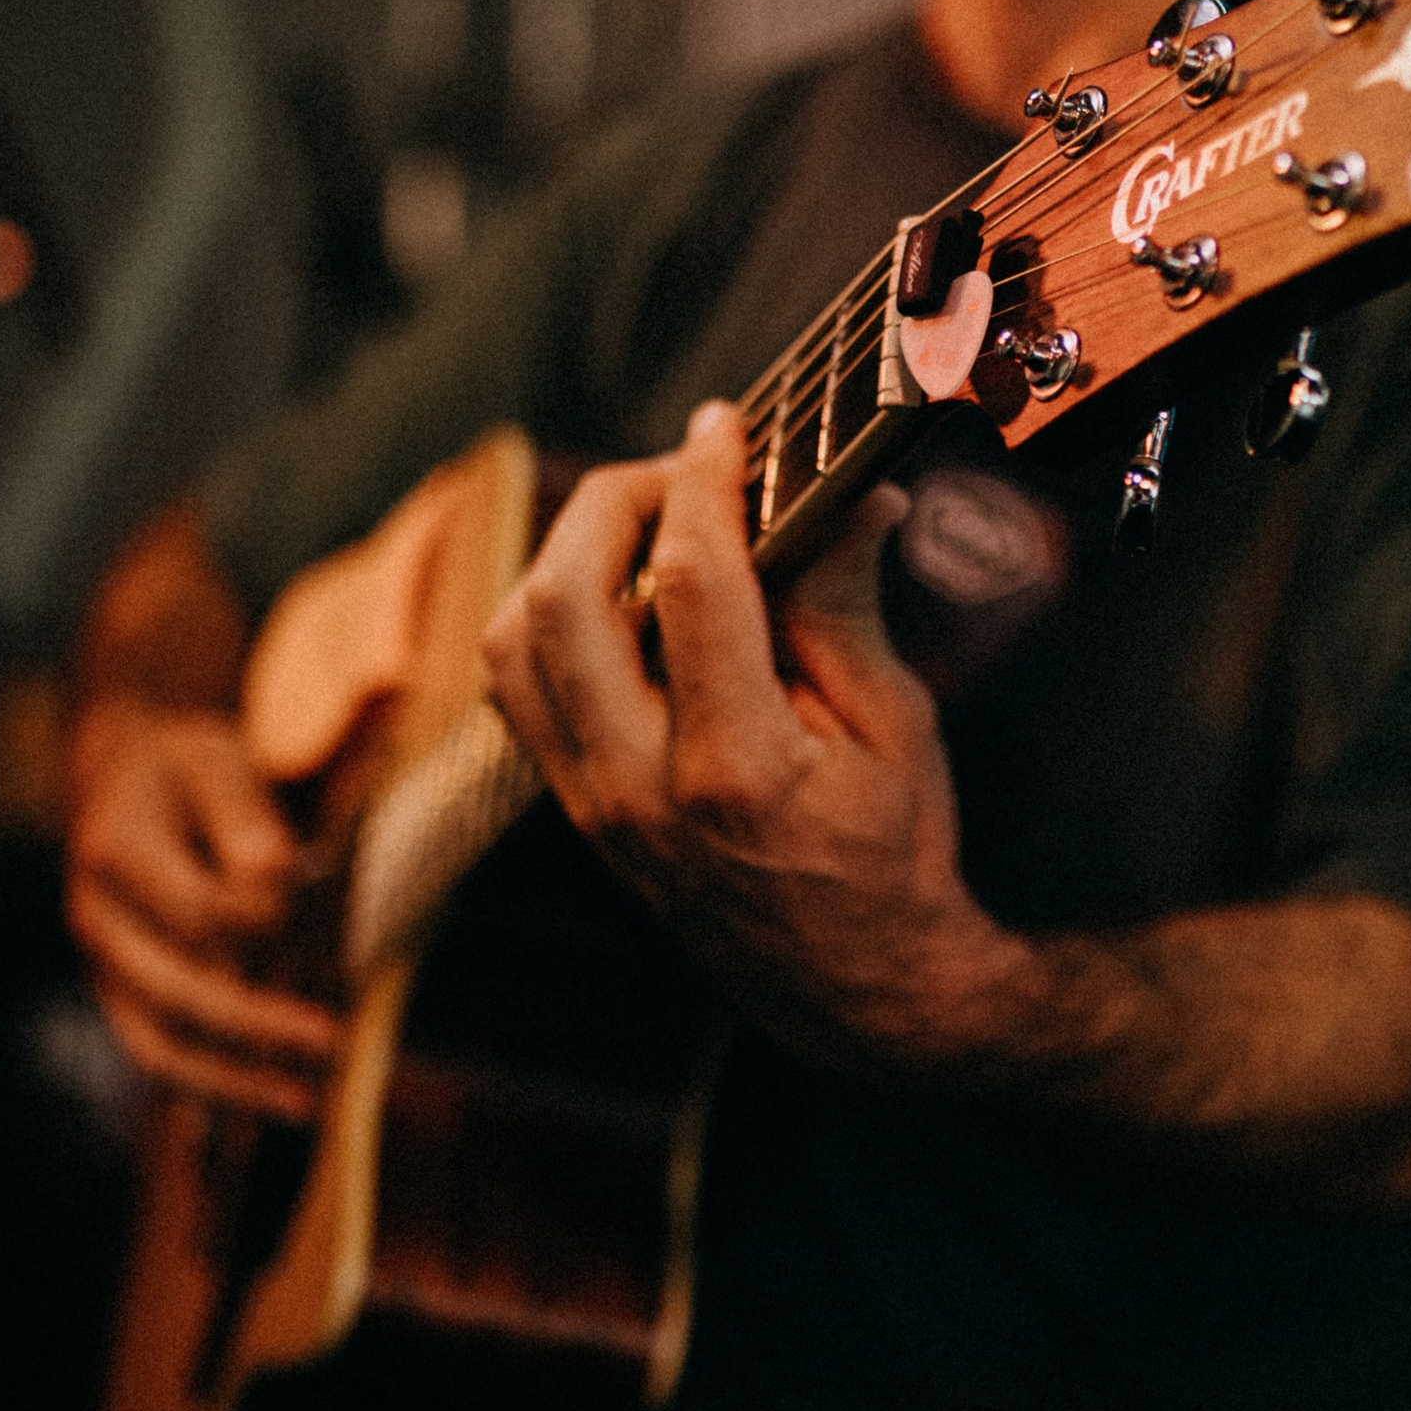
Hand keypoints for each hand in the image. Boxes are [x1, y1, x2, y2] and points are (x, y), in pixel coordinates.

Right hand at [66, 699, 341, 1118]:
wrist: (125, 777)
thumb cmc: (187, 770)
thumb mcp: (218, 763)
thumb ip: (246, 817)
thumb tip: (273, 881)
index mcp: (115, 851)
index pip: (197, 910)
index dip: (265, 922)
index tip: (324, 915)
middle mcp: (96, 918)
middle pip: (175, 989)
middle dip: (257, 1022)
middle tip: (332, 1039)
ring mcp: (103, 966)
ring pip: (160, 1042)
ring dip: (235, 1080)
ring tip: (309, 1102)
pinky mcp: (122, 996)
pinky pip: (160, 1055)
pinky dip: (213, 1089)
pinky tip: (274, 1104)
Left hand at [480, 406, 1022, 1068]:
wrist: (850, 984)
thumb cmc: (892, 853)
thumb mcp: (897, 727)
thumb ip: (849, 606)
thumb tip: (848, 493)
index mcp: (736, 765)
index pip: (687, 580)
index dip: (702, 480)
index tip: (725, 425)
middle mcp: (639, 787)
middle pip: (563, 596)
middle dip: (614, 500)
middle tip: (681, 470)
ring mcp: (593, 805)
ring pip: (514, 640)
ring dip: (566, 556)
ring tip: (644, 526)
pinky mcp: (575, 810)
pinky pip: (516, 690)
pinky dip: (548, 619)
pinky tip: (617, 597)